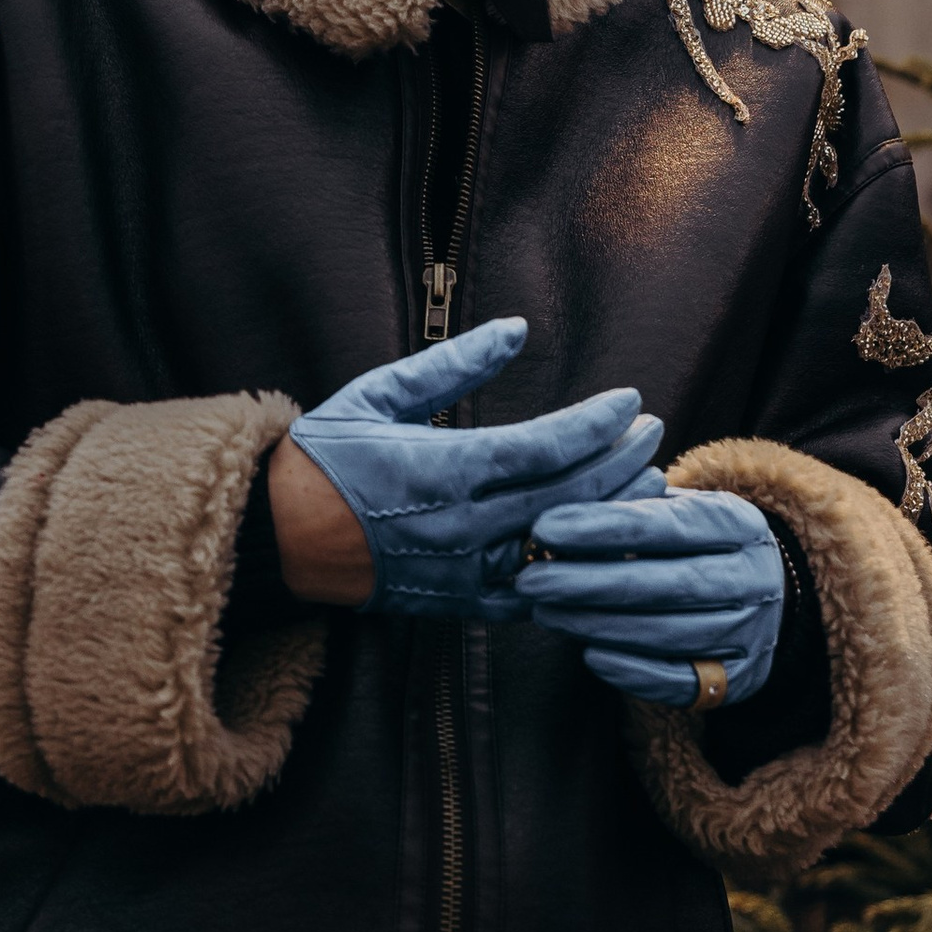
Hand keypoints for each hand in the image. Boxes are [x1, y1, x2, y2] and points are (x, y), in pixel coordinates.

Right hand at [284, 317, 662, 621]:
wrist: (278, 538)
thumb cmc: (324, 457)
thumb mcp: (380, 394)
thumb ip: (453, 364)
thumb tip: (516, 329)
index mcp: (443, 468)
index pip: (546, 446)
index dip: (597, 424)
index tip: (631, 400)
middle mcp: (463, 526)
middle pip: (568, 496)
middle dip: (620, 462)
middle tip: (653, 432)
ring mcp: (465, 571)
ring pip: (561, 548)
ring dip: (611, 516)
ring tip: (646, 486)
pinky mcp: (461, 603)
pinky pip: (534, 596)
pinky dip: (575, 573)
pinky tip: (604, 549)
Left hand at [516, 487, 785, 706]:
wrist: (773, 592)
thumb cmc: (700, 542)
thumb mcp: (682, 509)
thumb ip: (632, 508)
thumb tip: (558, 514)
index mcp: (737, 522)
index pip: (665, 524)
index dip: (602, 526)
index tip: (544, 528)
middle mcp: (753, 578)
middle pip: (665, 583)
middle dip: (590, 582)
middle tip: (531, 580)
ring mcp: (752, 633)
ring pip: (669, 633)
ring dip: (601, 626)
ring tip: (546, 614)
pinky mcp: (741, 680)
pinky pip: (682, 682)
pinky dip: (634, 672)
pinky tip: (589, 656)